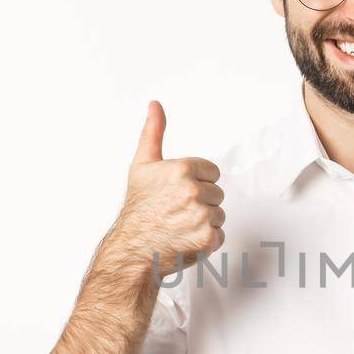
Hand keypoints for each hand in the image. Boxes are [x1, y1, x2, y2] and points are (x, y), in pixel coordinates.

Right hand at [109, 100, 224, 276]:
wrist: (133, 249)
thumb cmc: (139, 209)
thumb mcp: (143, 165)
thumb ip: (153, 132)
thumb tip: (155, 105)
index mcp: (182, 169)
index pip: (212, 172)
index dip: (196, 182)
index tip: (177, 193)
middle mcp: (193, 191)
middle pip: (216, 194)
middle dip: (200, 202)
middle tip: (176, 211)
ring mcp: (202, 216)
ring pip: (219, 214)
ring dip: (204, 222)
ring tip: (180, 226)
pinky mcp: (207, 238)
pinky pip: (219, 235)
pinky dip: (206, 240)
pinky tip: (185, 239)